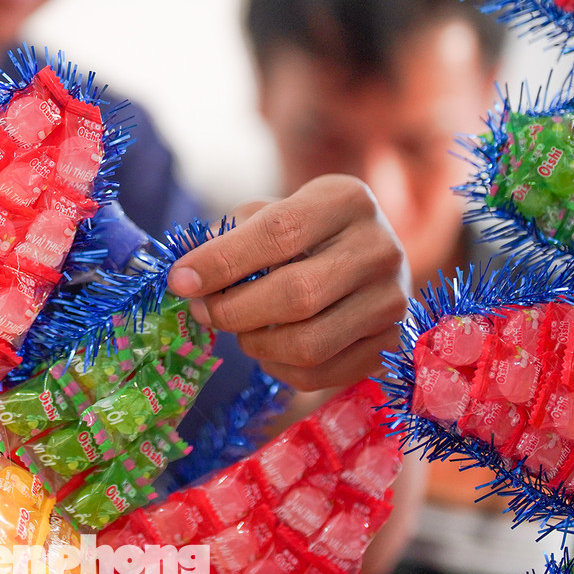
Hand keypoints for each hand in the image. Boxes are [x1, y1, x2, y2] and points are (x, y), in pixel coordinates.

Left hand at [166, 174, 407, 390]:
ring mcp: (393, 300)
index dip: (223, 261)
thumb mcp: (269, 214)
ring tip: (237, 329)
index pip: (279, 231)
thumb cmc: (302, 233)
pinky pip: (320, 373)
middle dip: (234, 310)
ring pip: (308, 343)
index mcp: (346, 200)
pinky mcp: (391, 344)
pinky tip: (269, 348)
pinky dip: (279, 368)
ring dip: (255, 343)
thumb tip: (187, 277)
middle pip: (296, 294)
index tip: (180, 281)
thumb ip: (228, 237)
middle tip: (201, 312)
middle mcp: (380, 248)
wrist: (364, 261)